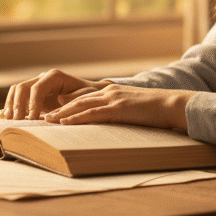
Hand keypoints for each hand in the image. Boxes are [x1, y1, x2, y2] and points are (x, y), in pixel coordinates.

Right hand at [0, 69, 107, 119]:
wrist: (90, 93)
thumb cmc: (89, 95)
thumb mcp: (86, 97)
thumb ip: (73, 99)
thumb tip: (58, 101)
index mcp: (54, 77)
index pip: (37, 88)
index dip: (32, 103)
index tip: (33, 119)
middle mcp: (43, 78)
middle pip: (22, 87)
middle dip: (18, 104)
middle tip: (17, 121)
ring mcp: (37, 86)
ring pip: (17, 91)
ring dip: (11, 105)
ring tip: (9, 120)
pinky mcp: (34, 95)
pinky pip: (18, 97)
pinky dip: (11, 106)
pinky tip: (5, 116)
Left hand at [43, 83, 194, 130]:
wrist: (173, 105)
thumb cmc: (156, 111)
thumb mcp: (132, 110)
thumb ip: (118, 113)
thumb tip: (108, 124)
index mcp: (111, 92)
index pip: (83, 98)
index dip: (66, 104)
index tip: (51, 112)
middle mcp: (108, 92)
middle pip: (76, 99)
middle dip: (58, 108)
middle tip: (42, 116)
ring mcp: (113, 99)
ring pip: (80, 105)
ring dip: (61, 113)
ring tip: (46, 120)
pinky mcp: (118, 108)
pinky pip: (92, 113)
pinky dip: (76, 118)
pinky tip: (65, 122)